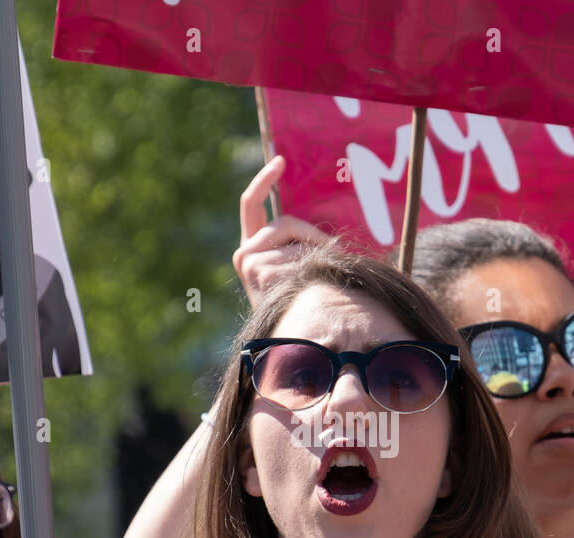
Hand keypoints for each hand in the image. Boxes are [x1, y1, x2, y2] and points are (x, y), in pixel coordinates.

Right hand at [233, 155, 328, 308]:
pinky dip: (313, 268)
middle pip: (284, 222)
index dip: (264, 180)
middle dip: (309, 235)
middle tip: (328, 255)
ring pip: (297, 243)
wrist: (290, 341)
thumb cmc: (296, 303)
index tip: (281, 161)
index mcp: (249, 248)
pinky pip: (300, 257)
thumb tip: (325, 229)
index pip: (251, 204)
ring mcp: (252, 264)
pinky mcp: (263, 273)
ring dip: (314, 258)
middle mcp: (244, 254)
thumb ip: (296, 243)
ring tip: (316, 284)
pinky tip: (309, 289)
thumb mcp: (292, 268)